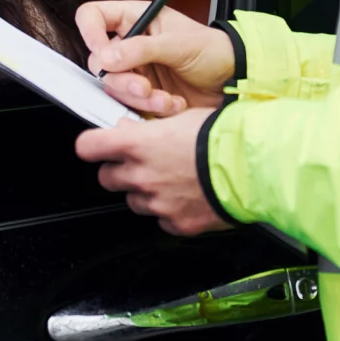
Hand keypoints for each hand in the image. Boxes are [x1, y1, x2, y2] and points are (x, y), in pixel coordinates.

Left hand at [75, 110, 230, 235]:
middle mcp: (141, 176)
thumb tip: (130, 130)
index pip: (88, 147)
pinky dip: (168, 210)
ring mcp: (157, 203)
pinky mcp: (176, 223)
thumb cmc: (220, 136)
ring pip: (133, 201)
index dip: (91, 146)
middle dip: (118, 170)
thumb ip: (148, 128)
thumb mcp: (179, 117)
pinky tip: (185, 196)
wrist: (251, 167)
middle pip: (106, 178)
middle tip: (138, 162)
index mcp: (137, 145)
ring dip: (144, 191)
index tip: (95, 145)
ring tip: (170, 178)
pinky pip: (160, 219)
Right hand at [76, 1, 235, 116]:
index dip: (89, 34)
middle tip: (143, 87)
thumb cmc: (213, 50)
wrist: (234, 81)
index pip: (93, 17)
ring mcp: (135, 70)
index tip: (103, 55)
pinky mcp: (143, 94)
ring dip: (138, 98)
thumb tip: (106, 57)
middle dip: (121, 79)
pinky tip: (172, 104)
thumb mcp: (179, 44)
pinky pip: (131, 104)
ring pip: (114, 86)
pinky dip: (150, 109)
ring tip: (164, 99)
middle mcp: (130, 43)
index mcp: (135, 19)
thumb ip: (140, 49)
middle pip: (99, 60)